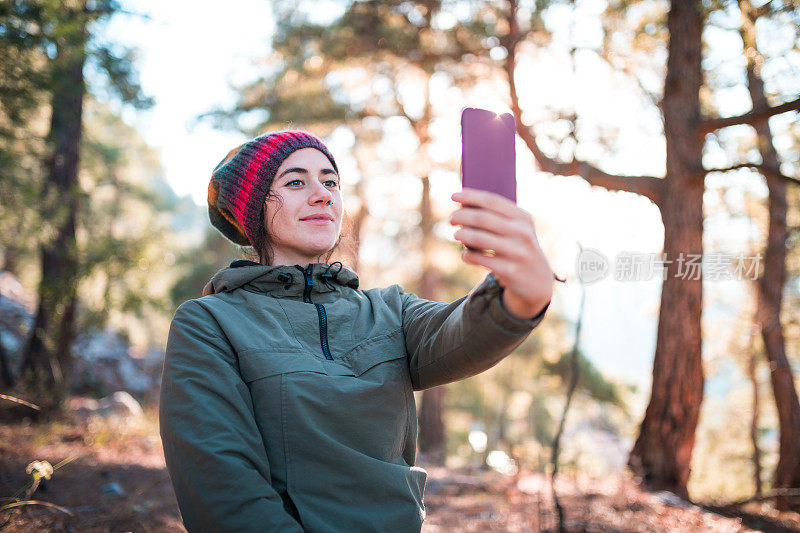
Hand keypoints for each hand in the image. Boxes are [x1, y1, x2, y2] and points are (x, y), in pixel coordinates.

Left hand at [449, 188, 553, 319]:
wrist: (538, 281)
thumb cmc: (518, 248)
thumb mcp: (515, 230)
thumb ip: (495, 217)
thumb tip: (463, 205)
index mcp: (522, 217)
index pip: (492, 201)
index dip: (470, 196)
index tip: (453, 196)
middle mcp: (522, 232)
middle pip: (482, 218)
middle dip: (462, 216)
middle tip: (451, 219)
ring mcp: (517, 252)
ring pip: (479, 239)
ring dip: (462, 235)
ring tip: (456, 235)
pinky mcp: (510, 270)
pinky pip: (480, 259)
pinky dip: (468, 255)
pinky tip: (465, 254)